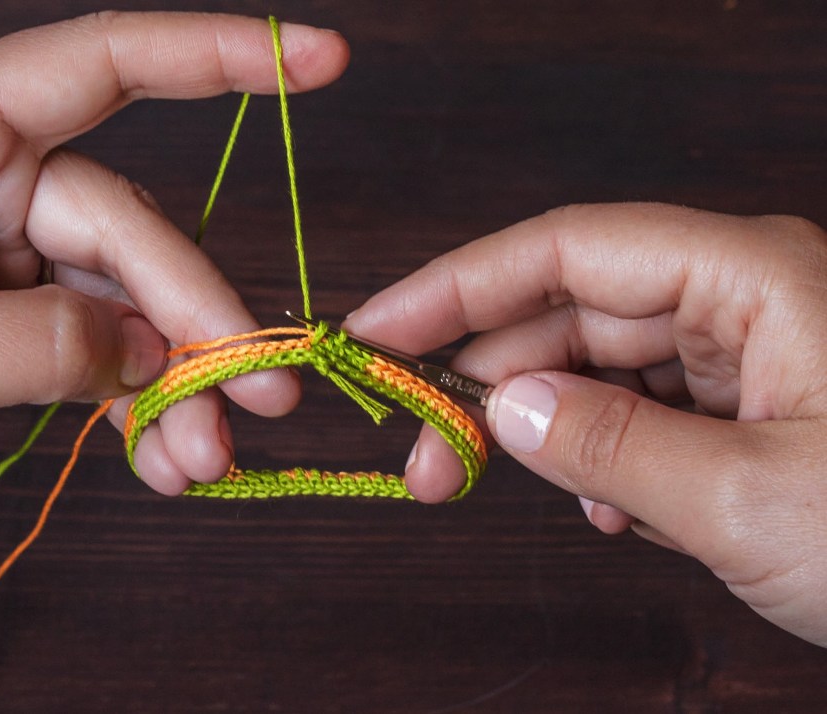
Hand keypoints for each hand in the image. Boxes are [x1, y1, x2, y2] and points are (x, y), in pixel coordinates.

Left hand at [0, 12, 348, 499]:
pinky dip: (143, 410)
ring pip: (133, 308)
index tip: (320, 58)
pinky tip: (165, 461)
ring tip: (203, 459)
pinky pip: (109, 356)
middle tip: (258, 398)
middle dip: (201, 323)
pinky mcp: (22, 328)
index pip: (103, 65)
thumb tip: (148, 348)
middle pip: (135, 235)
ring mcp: (12, 261)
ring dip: (180, 385)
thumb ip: (39, 341)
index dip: (219, 55)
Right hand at [346, 203, 826, 645]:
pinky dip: (608, 461)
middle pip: (574, 311)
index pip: (568, 249)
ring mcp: (749, 356)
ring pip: (604, 369)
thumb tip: (508, 408)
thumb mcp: (751, 501)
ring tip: (503, 487)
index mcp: (752, 277)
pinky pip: (647, 416)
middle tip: (424, 451)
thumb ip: (614, 447)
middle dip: (490, 381)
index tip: (377, 328)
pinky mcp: (753, 410)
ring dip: (546, 430)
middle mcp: (744, 298)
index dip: (458, 284)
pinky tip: (612, 509)